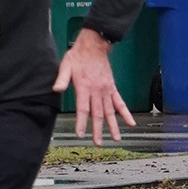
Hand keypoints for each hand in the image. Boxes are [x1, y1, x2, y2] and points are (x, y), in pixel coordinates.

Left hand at [52, 27, 131, 143]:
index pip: (83, 109)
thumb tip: (56, 89)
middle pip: (98, 114)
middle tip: (98, 143)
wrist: (94, 46)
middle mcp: (97, 91)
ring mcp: (106, 90)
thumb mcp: (66, 65)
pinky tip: (131, 123)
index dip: (82, 122)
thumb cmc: (78, 56)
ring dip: (113, 126)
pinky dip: (125, 113)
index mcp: (85, 87)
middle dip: (98, 130)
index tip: (81, 134)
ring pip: (110, 111)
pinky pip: (120, 102)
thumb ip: (62, 79)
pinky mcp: (112, 88)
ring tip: (116, 138)